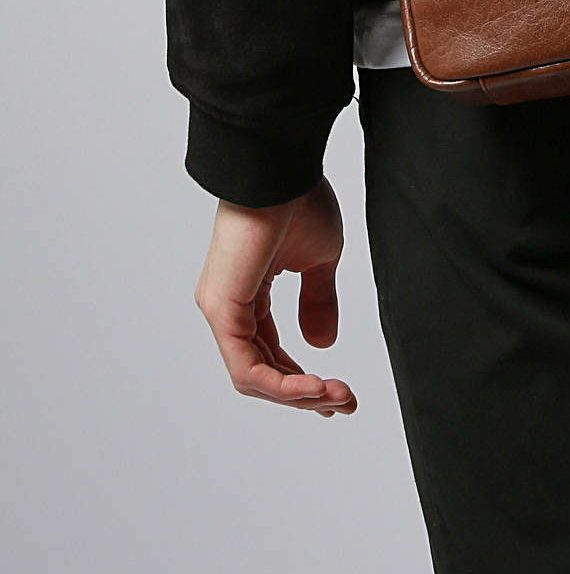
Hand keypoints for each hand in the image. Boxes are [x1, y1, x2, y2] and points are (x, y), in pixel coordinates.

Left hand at [194, 176, 357, 415]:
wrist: (280, 170)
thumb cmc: (298, 199)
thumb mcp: (319, 259)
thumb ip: (318, 301)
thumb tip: (322, 344)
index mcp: (247, 291)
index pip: (269, 350)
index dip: (301, 377)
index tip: (338, 391)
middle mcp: (228, 305)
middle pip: (262, 370)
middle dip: (306, 393)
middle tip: (344, 404)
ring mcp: (221, 309)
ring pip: (254, 375)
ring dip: (298, 394)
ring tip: (336, 397)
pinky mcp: (222, 310)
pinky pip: (247, 366)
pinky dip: (282, 384)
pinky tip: (315, 387)